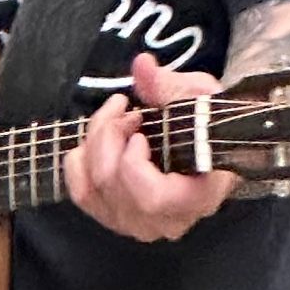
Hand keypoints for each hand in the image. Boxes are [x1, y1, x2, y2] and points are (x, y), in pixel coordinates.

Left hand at [62, 53, 238, 241]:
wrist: (209, 143)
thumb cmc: (209, 122)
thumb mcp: (199, 96)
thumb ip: (170, 85)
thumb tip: (142, 65)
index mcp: (199, 196)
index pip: (153, 198)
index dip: (133, 164)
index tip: (140, 132)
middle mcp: (167, 221)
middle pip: (114, 187)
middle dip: (109, 137)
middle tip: (126, 109)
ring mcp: (138, 224)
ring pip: (93, 190)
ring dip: (95, 144)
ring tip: (116, 118)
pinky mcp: (116, 217)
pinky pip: (81, 194)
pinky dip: (80, 161)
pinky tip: (98, 139)